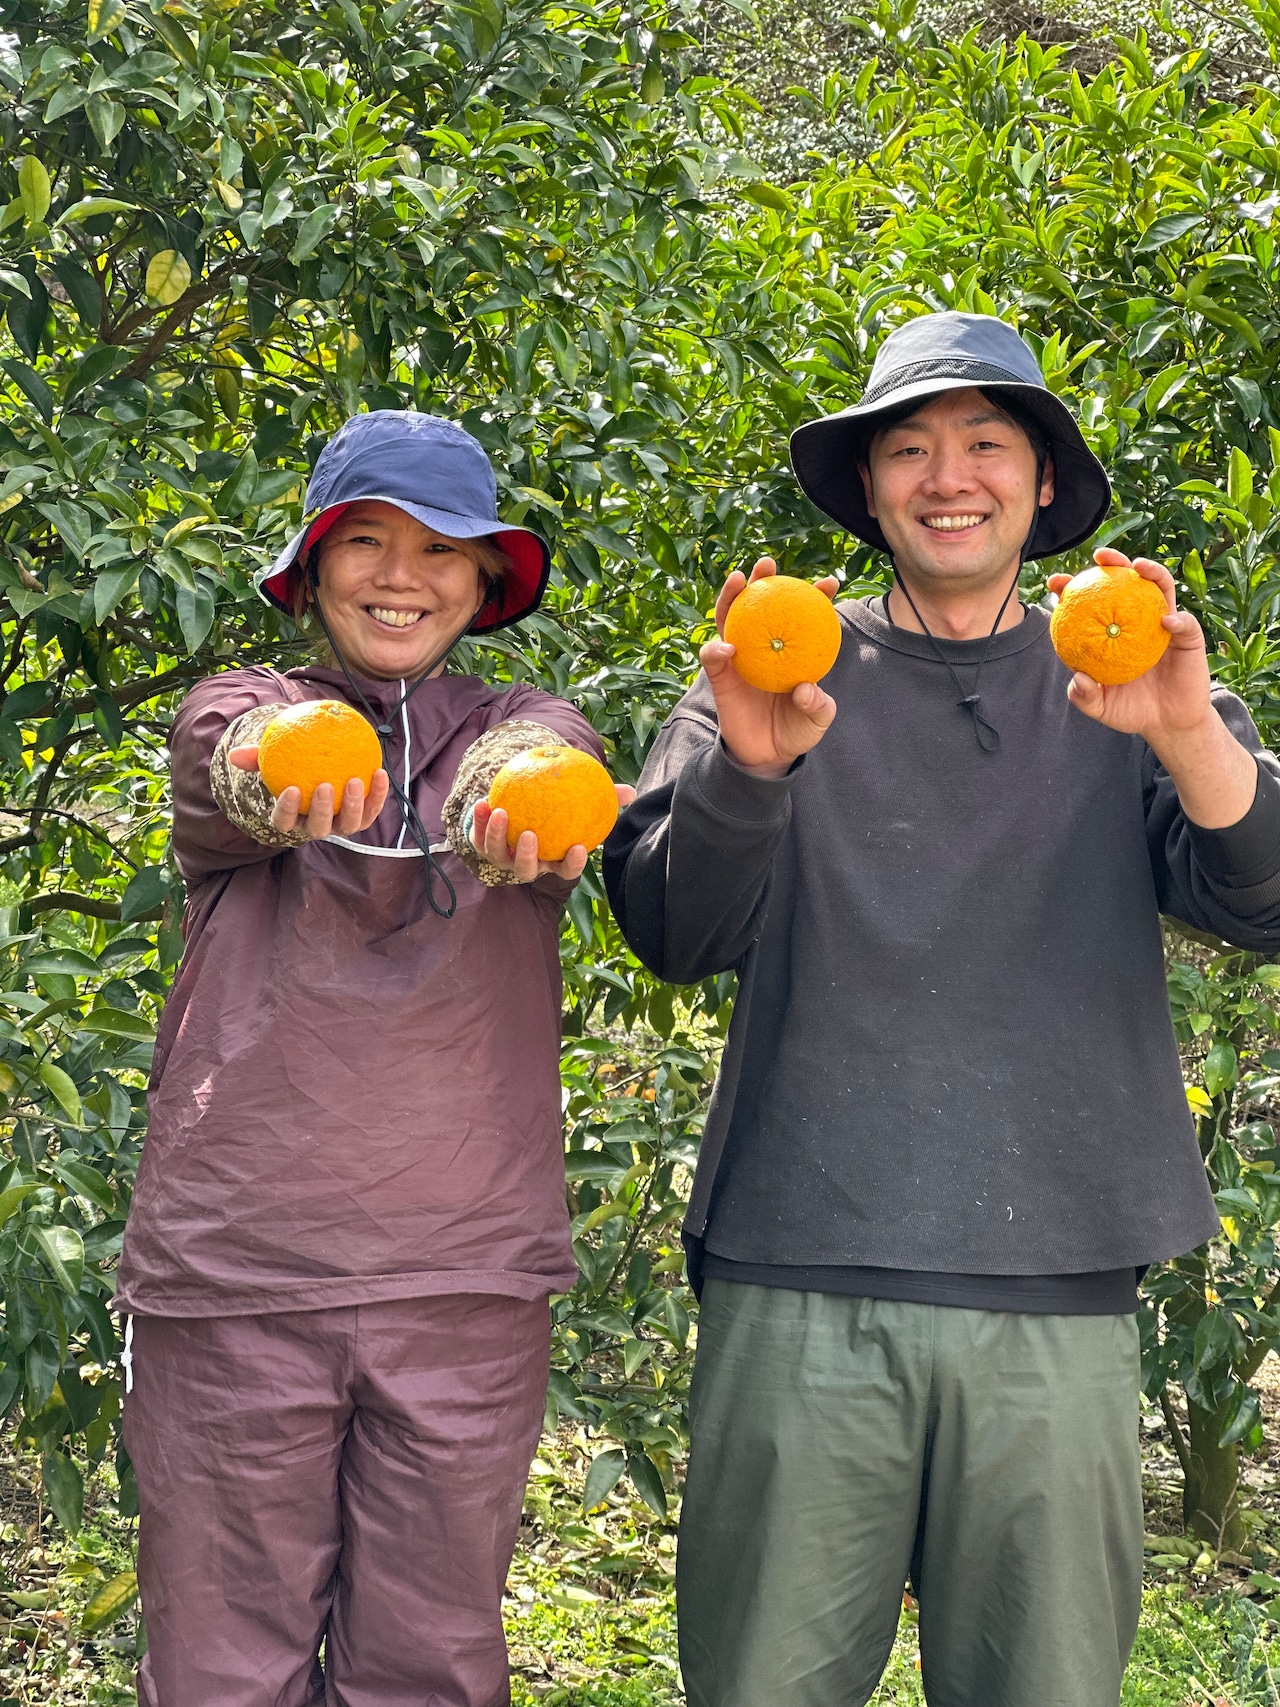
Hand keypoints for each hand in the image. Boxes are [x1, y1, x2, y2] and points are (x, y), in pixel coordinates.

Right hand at [229, 745, 389, 839]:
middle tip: (326, 786)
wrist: (321, 769)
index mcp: (293, 819)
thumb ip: (257, 759)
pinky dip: (378, 794)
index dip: (287, 810)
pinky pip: (372, 809)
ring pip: (348, 825)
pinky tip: (380, 772)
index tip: (291, 789)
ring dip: (354, 806)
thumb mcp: (274, 762)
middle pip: (318, 828)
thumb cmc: (291, 767)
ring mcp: (341, 824)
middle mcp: (317, 826)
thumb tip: (235, 755)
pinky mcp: (363, 817)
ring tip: (355, 781)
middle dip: (322, 810)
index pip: (285, 822)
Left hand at [470, 784, 636, 882]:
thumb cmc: (557, 810)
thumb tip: (630, 792)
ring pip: (497, 855)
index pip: (566, 870)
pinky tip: (483, 802)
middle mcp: (528, 864)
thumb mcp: (579, 805)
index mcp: (552, 860)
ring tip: (500, 812)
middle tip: (529, 834)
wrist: (518, 808)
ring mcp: (502, 858)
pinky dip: (478, 822)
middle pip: (526, 869)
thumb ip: (604, 800)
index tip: (578, 848)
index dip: (572, 865)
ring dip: (496, 835)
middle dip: (526, 856)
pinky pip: (478, 836)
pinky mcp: (482, 846)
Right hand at [702, 557, 838, 777]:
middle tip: (768, 564)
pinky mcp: (720, 677)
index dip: (815, 596)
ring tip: (737, 580)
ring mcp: (740, 659)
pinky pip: (713, 657)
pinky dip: (716, 648)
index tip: (830, 582)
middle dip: (762, 579)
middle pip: (759, 605)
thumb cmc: (797, 731)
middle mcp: (764, 646)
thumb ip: (817, 704)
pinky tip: (727, 646)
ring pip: (729, 619)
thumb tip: (804, 689)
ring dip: (730, 597)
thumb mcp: (817, 719)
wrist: (768, 756)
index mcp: (791, 649)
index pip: (802, 615)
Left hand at [1047, 549, 1210, 742]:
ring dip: (1152, 573)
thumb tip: (1077, 678)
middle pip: (1127, 583)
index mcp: (1112, 631)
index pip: (1091, 603)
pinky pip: (1185, 624)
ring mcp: (1164, 625)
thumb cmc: (1131, 711)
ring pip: (1161, 589)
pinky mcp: (1188, 637)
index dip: (1072, 588)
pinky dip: (1177, 620)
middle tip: (1099, 556)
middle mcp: (1137, 620)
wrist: (1168, 724)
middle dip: (1114, 562)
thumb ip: (1085, 696)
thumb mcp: (1102, 708)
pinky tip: (1166, 622)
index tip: (1055, 583)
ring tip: (1138, 567)